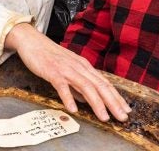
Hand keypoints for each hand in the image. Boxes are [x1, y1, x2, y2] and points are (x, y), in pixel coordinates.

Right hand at [5, 23, 130, 121]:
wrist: (32, 41)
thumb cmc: (49, 56)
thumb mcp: (68, 69)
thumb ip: (78, 85)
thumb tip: (87, 101)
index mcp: (84, 66)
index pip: (104, 83)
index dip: (116, 97)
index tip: (126, 110)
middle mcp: (79, 67)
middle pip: (100, 86)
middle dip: (113, 103)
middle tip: (122, 117)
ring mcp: (66, 69)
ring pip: (86, 86)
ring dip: (96, 103)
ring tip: (103, 117)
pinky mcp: (53, 72)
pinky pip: (62, 86)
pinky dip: (69, 98)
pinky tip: (73, 109)